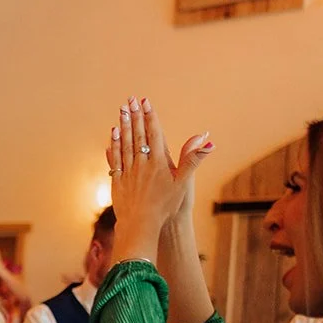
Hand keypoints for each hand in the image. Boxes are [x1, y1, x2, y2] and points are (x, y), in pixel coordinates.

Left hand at [106, 98, 211, 244]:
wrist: (141, 224)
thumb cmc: (165, 205)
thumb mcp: (183, 183)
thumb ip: (193, 160)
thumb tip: (209, 142)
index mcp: (158, 162)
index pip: (154, 133)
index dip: (150, 116)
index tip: (146, 101)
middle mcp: (141, 163)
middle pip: (138, 134)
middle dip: (135, 115)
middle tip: (131, 99)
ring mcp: (128, 171)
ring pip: (124, 143)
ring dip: (124, 125)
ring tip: (122, 110)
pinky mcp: (117, 180)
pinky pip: (115, 158)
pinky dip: (114, 144)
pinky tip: (113, 134)